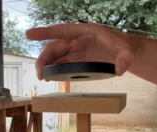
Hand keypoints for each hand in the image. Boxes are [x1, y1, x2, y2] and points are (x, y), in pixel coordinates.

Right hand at [25, 23, 140, 79]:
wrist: (126, 54)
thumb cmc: (126, 49)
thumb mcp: (127, 53)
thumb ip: (125, 59)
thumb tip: (121, 69)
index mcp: (86, 31)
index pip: (62, 30)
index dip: (45, 32)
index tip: (29, 34)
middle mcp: (78, 39)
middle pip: (55, 46)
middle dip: (44, 58)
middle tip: (40, 74)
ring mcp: (76, 49)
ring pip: (56, 55)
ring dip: (47, 65)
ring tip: (43, 77)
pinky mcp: (77, 59)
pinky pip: (62, 63)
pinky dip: (54, 69)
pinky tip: (50, 77)